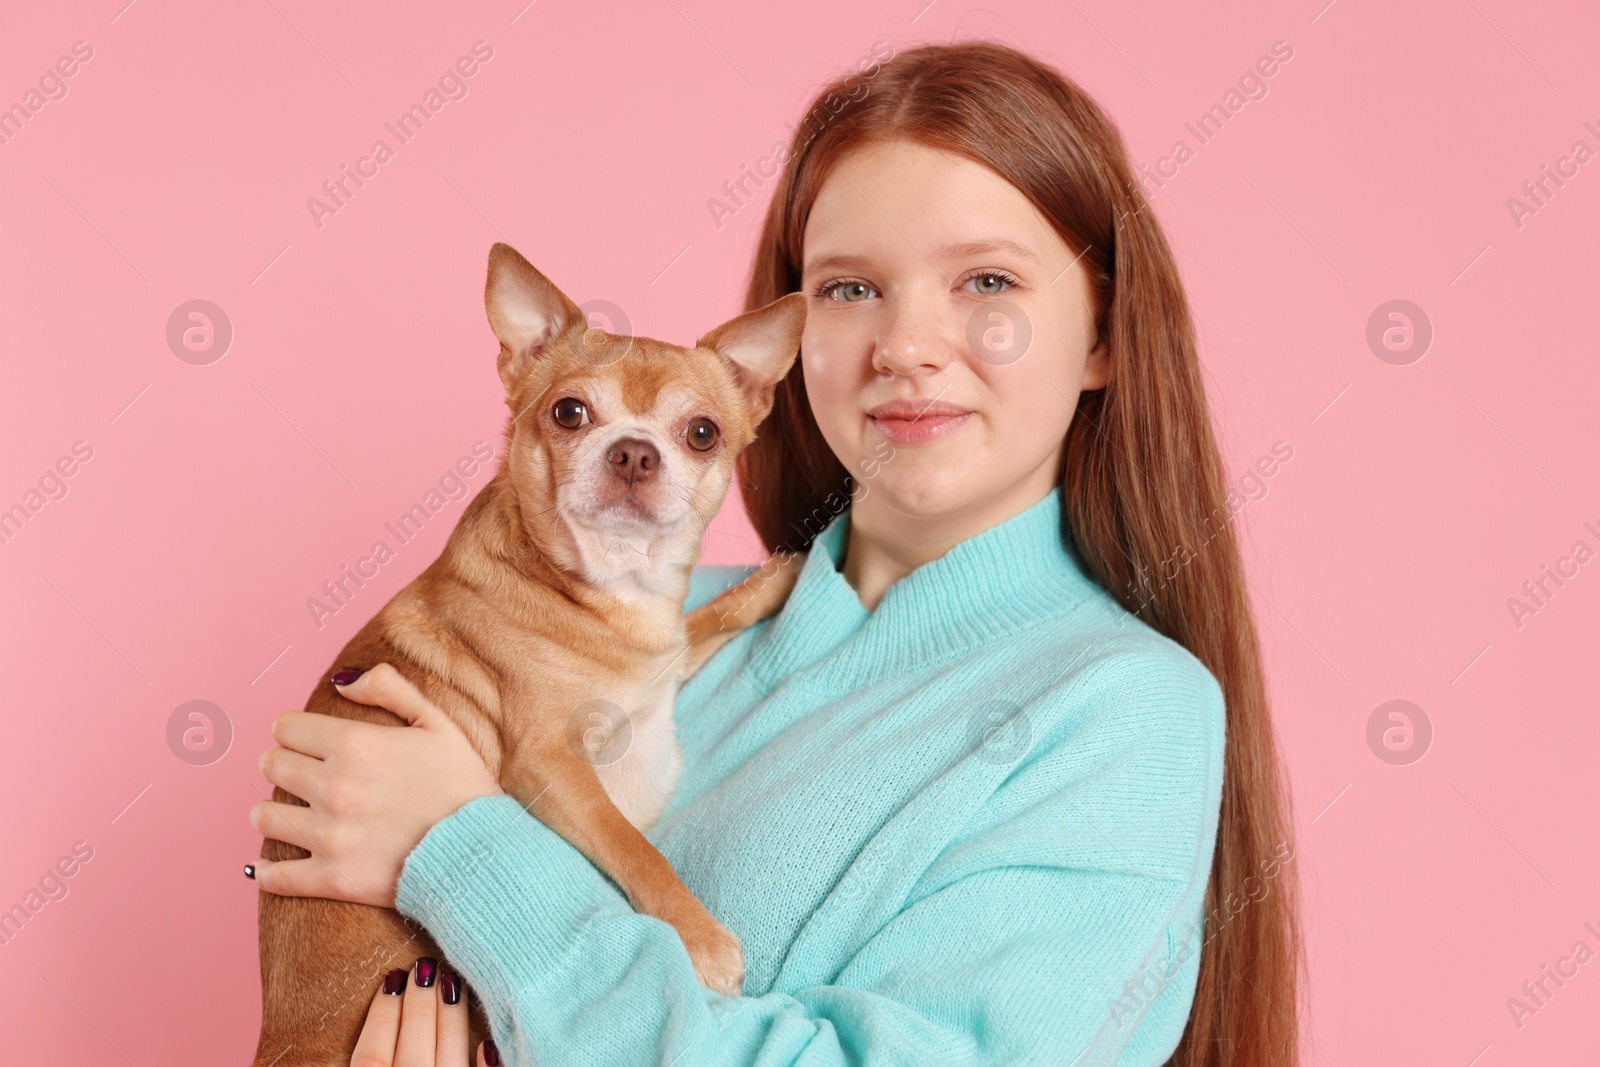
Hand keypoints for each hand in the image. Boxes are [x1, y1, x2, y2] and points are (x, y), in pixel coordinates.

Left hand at [249, 663, 503, 907]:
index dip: (293, 730)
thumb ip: (389, 688)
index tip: (303, 740)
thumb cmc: (463, 785)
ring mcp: (329, 835)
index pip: (285, 727)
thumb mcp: (437, 723)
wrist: (482, 853)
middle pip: (271, 765)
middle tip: (297, 774)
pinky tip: (274, 867)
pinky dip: (270, 872)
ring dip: (271, 813)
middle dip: (281, 764)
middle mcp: (334, 787)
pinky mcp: (331, 878)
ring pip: (263, 817)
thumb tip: (341, 680)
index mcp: (354, 744)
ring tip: (285, 817)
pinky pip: (275, 876)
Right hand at [349, 956, 499, 1066]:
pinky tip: (487, 1042)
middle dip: (418, 1006)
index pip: (372, 1057)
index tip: (393, 978)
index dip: (380, 1016)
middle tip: (426, 967)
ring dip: (451, 1021)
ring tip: (452, 981)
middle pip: (412, 1053)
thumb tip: (375, 1004)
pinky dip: (489, 1064)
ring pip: (450, 1062)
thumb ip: (367, 1055)